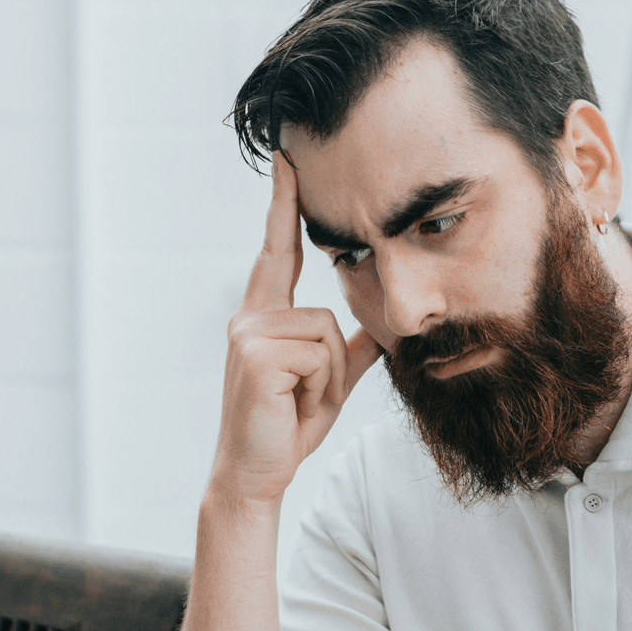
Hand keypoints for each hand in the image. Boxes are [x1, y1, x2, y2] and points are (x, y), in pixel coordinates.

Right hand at [210, 151, 382, 504]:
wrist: (257, 472)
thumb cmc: (287, 426)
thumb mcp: (328, 381)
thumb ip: (349, 347)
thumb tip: (381, 325)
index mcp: (264, 316)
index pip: (278, 251)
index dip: (284, 205)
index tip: (288, 158)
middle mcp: (250, 316)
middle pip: (325, 311)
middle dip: (329, 366)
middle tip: (300, 401)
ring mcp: (250, 333)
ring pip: (326, 333)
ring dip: (326, 380)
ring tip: (296, 403)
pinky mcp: (258, 353)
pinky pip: (319, 354)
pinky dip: (318, 388)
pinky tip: (290, 405)